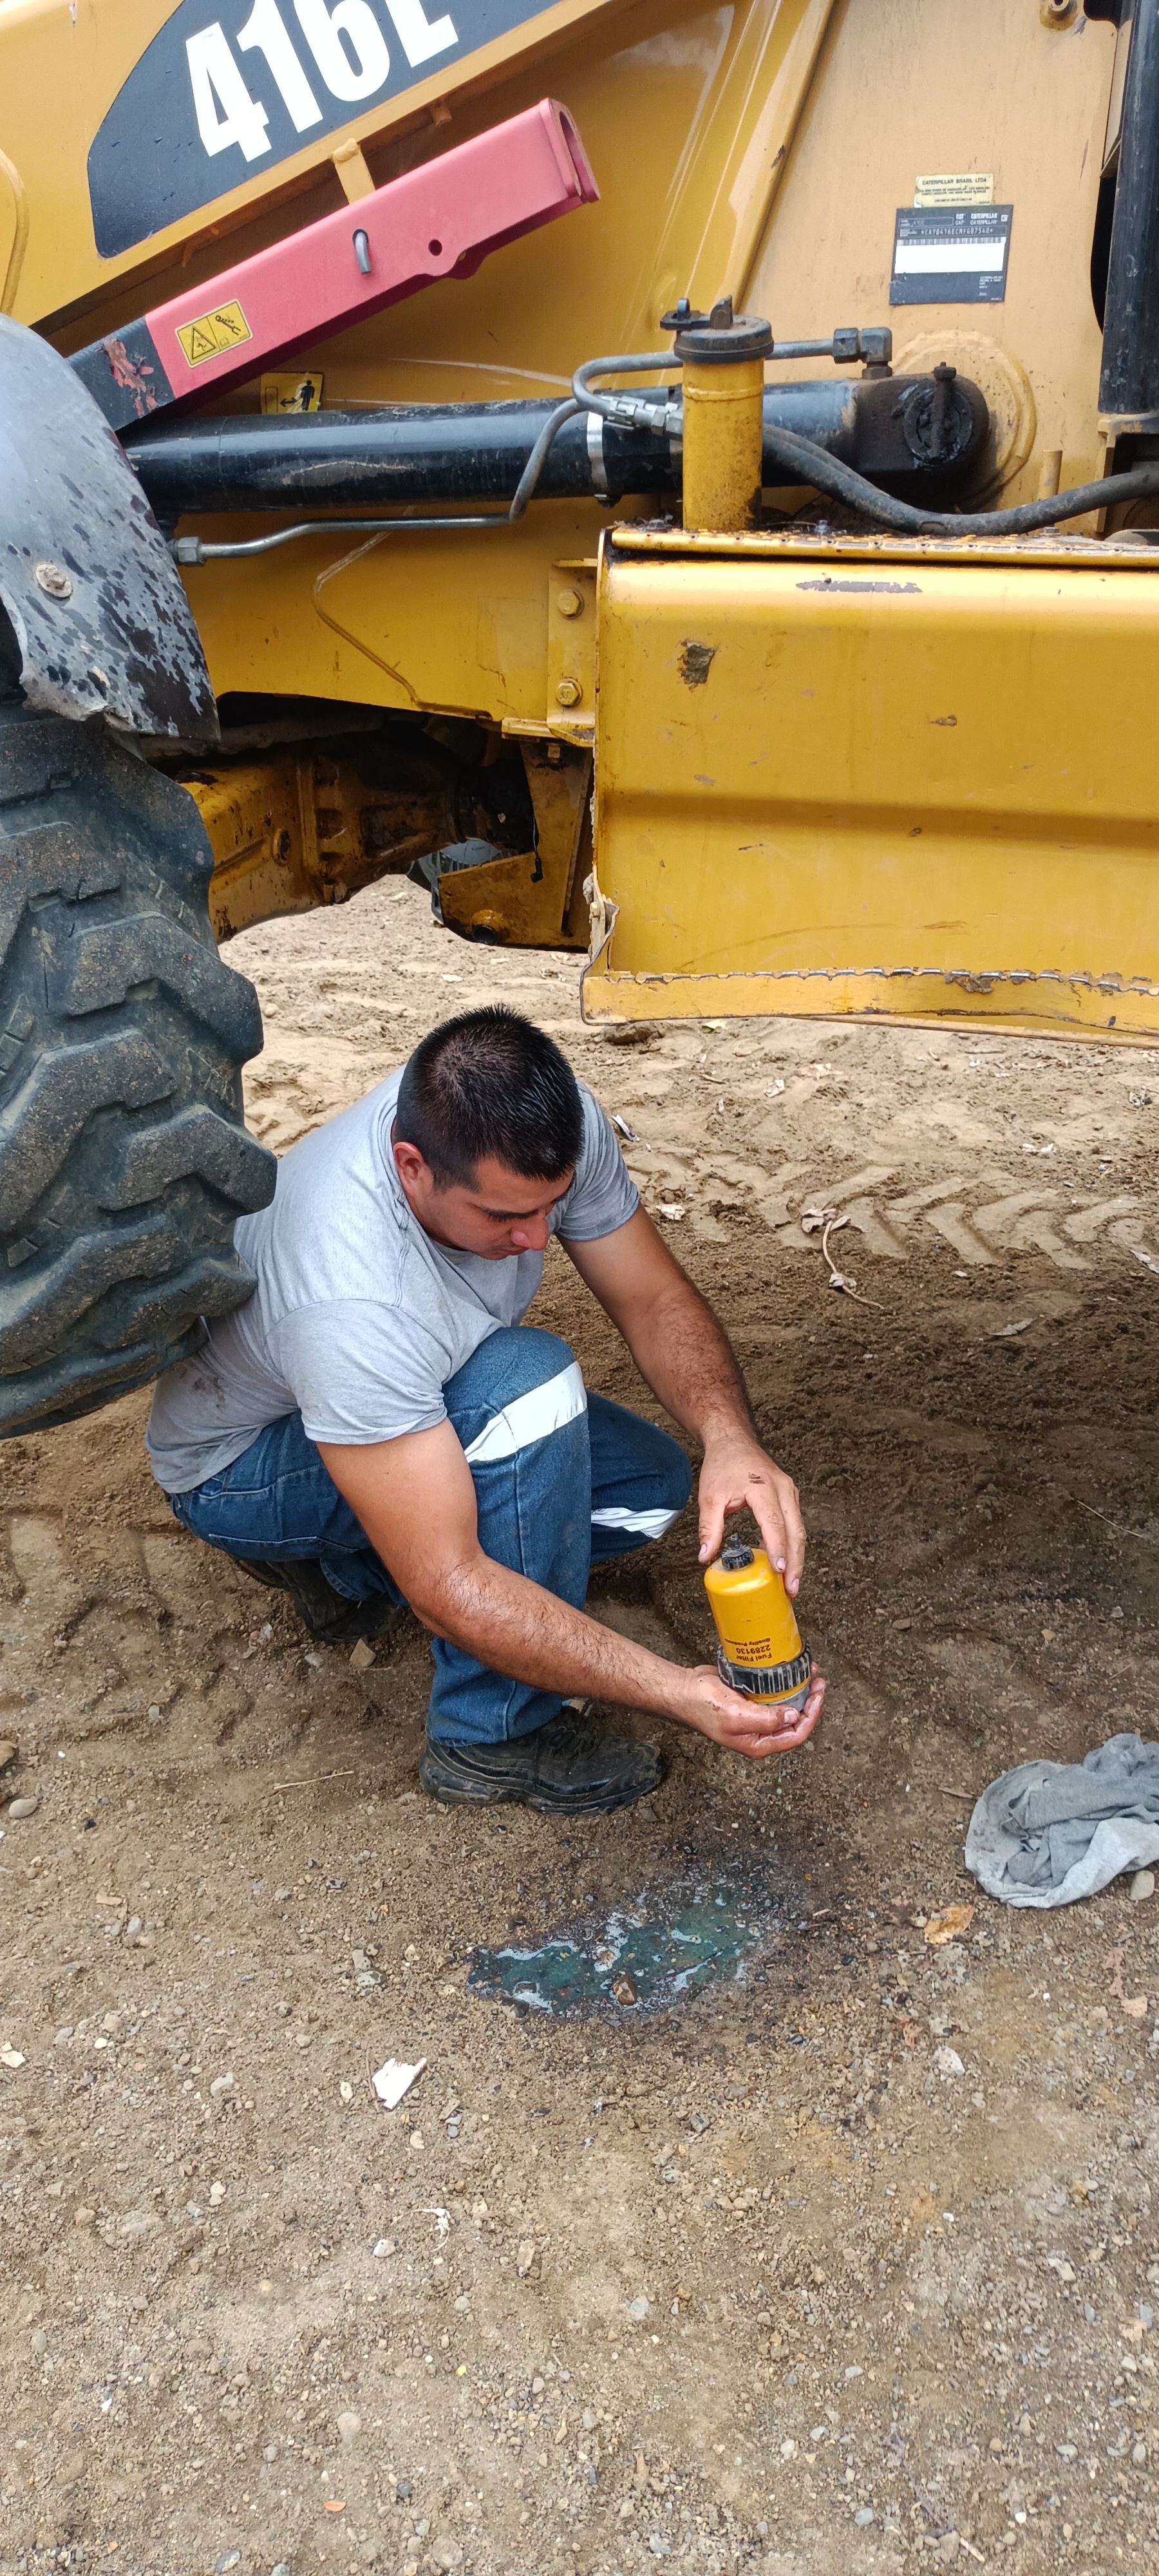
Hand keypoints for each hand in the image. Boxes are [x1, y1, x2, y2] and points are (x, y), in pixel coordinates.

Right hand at [671, 1665, 825, 1758]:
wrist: (684, 1689)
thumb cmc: (702, 1706)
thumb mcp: (737, 1716)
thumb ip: (766, 1720)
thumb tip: (793, 1717)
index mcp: (759, 1743)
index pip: (796, 1735)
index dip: (811, 1717)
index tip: (817, 1696)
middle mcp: (760, 1733)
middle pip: (796, 1722)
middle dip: (810, 1703)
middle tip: (818, 1683)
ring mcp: (756, 1717)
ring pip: (787, 1707)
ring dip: (800, 1691)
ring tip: (809, 1673)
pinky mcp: (752, 1701)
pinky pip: (775, 1694)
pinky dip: (786, 1683)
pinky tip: (790, 1671)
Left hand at [697, 1432, 806, 1594]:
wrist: (734, 1441)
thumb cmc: (723, 1465)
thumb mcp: (710, 1496)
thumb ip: (709, 1527)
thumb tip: (705, 1556)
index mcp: (762, 1487)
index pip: (773, 1522)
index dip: (777, 1547)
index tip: (779, 1570)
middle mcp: (783, 1489)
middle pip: (795, 1531)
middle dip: (795, 1563)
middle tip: (791, 1588)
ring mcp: (790, 1492)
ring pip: (799, 1530)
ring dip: (797, 1558)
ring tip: (791, 1584)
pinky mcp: (790, 1497)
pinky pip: (795, 1525)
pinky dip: (792, 1546)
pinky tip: (784, 1564)